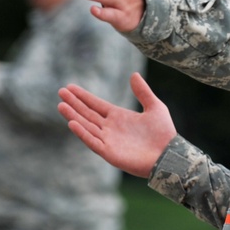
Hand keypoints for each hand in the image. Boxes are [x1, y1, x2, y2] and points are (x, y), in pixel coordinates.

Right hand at [58, 72, 176, 177]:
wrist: (169, 155)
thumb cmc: (164, 133)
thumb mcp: (155, 107)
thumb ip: (143, 92)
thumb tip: (134, 74)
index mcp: (118, 117)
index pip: (96, 104)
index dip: (83, 96)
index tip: (70, 88)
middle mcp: (110, 128)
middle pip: (87, 113)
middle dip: (74, 103)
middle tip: (61, 92)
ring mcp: (108, 140)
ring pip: (86, 126)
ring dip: (73, 115)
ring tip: (61, 105)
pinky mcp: (109, 153)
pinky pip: (92, 141)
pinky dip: (82, 133)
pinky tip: (72, 123)